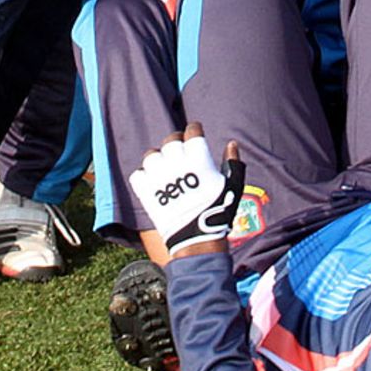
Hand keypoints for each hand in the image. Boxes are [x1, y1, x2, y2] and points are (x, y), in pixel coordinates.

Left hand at [129, 123, 244, 255]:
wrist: (197, 239)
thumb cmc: (218, 211)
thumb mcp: (232, 186)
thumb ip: (232, 162)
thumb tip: (232, 144)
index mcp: (198, 158)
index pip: (192, 131)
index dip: (195, 131)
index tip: (196, 136)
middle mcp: (176, 162)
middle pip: (171, 140)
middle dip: (177, 144)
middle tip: (181, 155)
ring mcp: (159, 176)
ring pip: (151, 155)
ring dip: (158, 159)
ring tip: (165, 169)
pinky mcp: (146, 191)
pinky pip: (138, 174)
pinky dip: (144, 177)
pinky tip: (155, 183)